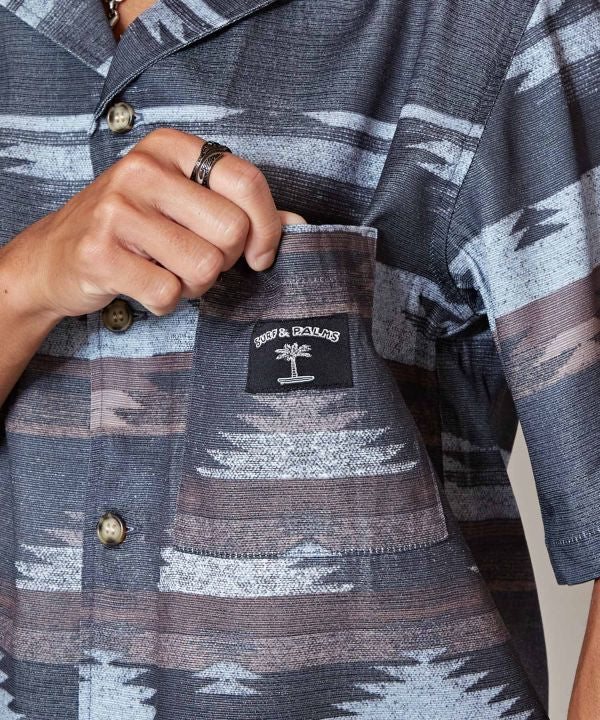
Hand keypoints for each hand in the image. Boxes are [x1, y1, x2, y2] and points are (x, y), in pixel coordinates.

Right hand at [0, 127, 305, 321]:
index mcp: (170, 148)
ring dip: (194, 285)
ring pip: (204, 268)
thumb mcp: (183, 203)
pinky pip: (169, 293)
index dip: (267, 227)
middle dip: (224, 261)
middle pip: (232, 232)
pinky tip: (142, 285)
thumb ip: (240, 208)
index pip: (247, 181)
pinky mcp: (100, 253)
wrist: (55, 255)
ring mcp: (117, 210)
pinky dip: (165, 302)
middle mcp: (142, 170)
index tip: (259, 254)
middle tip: (193, 258)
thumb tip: (298, 223)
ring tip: (165, 270)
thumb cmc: (132, 228)